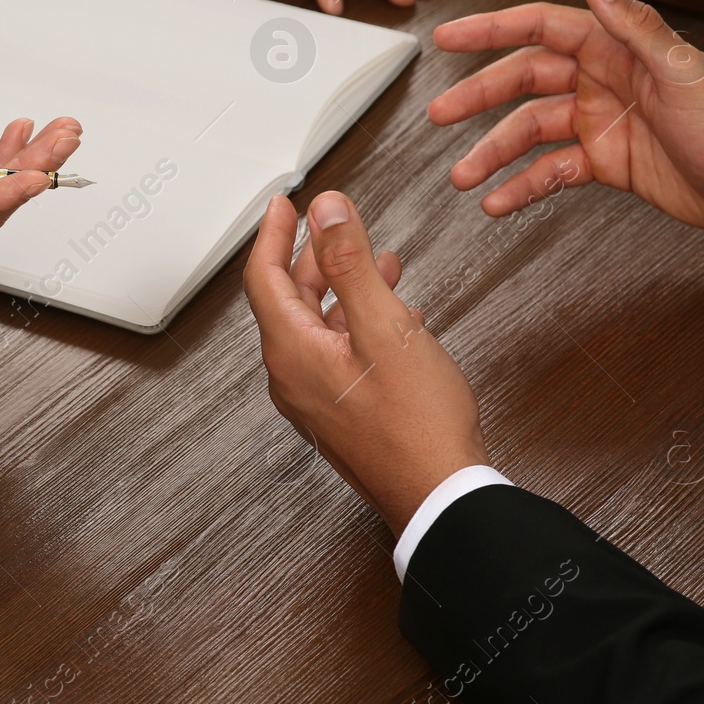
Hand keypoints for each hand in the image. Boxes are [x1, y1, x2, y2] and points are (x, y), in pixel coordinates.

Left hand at [243, 192, 485, 535]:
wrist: (440, 497)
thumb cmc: (415, 425)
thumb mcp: (384, 325)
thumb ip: (349, 262)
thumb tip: (325, 212)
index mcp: (291, 351)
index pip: (263, 277)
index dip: (274, 234)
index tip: (283, 206)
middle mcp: (293, 377)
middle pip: (290, 300)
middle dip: (314, 257)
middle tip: (331, 227)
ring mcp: (315, 399)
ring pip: (319, 326)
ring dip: (344, 288)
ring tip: (376, 262)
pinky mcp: (340, 413)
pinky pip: (337, 353)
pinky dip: (359, 323)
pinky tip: (396, 317)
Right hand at [430, 0, 703, 244]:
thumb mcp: (683, 72)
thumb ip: (635, 26)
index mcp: (617, 51)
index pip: (541, 29)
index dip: (492, 30)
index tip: (450, 35)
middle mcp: (602, 82)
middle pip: (523, 82)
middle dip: (478, 97)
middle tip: (440, 113)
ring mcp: (600, 123)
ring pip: (529, 132)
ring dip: (493, 153)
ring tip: (463, 175)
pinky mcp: (605, 163)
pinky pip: (550, 172)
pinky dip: (523, 187)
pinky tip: (499, 202)